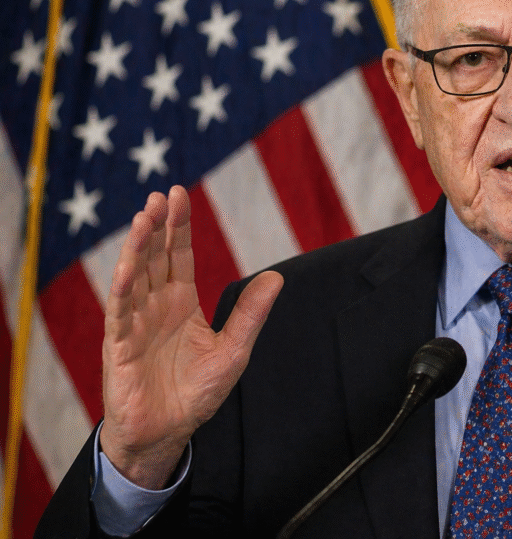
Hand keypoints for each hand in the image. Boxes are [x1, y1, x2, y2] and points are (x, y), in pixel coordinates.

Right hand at [99, 186, 282, 488]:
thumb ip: (251, 314)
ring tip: (144, 218)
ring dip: (138, 248)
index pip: (178, 256)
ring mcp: (135, 323)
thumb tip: (277, 276)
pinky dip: (123, 288)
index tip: (179, 194)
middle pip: (155, 258)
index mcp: (181, 303)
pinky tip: (128, 265)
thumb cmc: (196, 392)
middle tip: (161, 195)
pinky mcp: (120, 346)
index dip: (178, 226)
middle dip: (158, 226)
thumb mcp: (234, 350)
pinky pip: (120, 312)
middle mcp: (155, 306)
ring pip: (134, 277)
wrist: (167, 433)